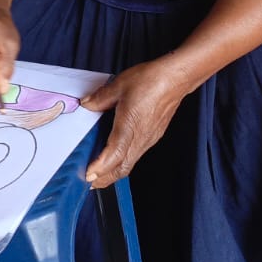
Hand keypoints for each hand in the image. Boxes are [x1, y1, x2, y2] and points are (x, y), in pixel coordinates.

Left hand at [80, 59, 183, 188]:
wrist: (175, 78)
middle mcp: (140, 137)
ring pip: (129, 164)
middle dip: (104, 179)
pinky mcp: (152, 136)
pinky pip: (135, 155)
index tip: (88, 176)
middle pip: (121, 168)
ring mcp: (147, 139)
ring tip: (98, 174)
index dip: (100, 168)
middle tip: (87, 182)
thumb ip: (100, 98)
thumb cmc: (152, 80)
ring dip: (113, 173)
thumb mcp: (119, 85)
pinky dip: (122, 162)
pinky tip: (115, 157)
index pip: (114, 155)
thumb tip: (86, 104)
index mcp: (130, 125)